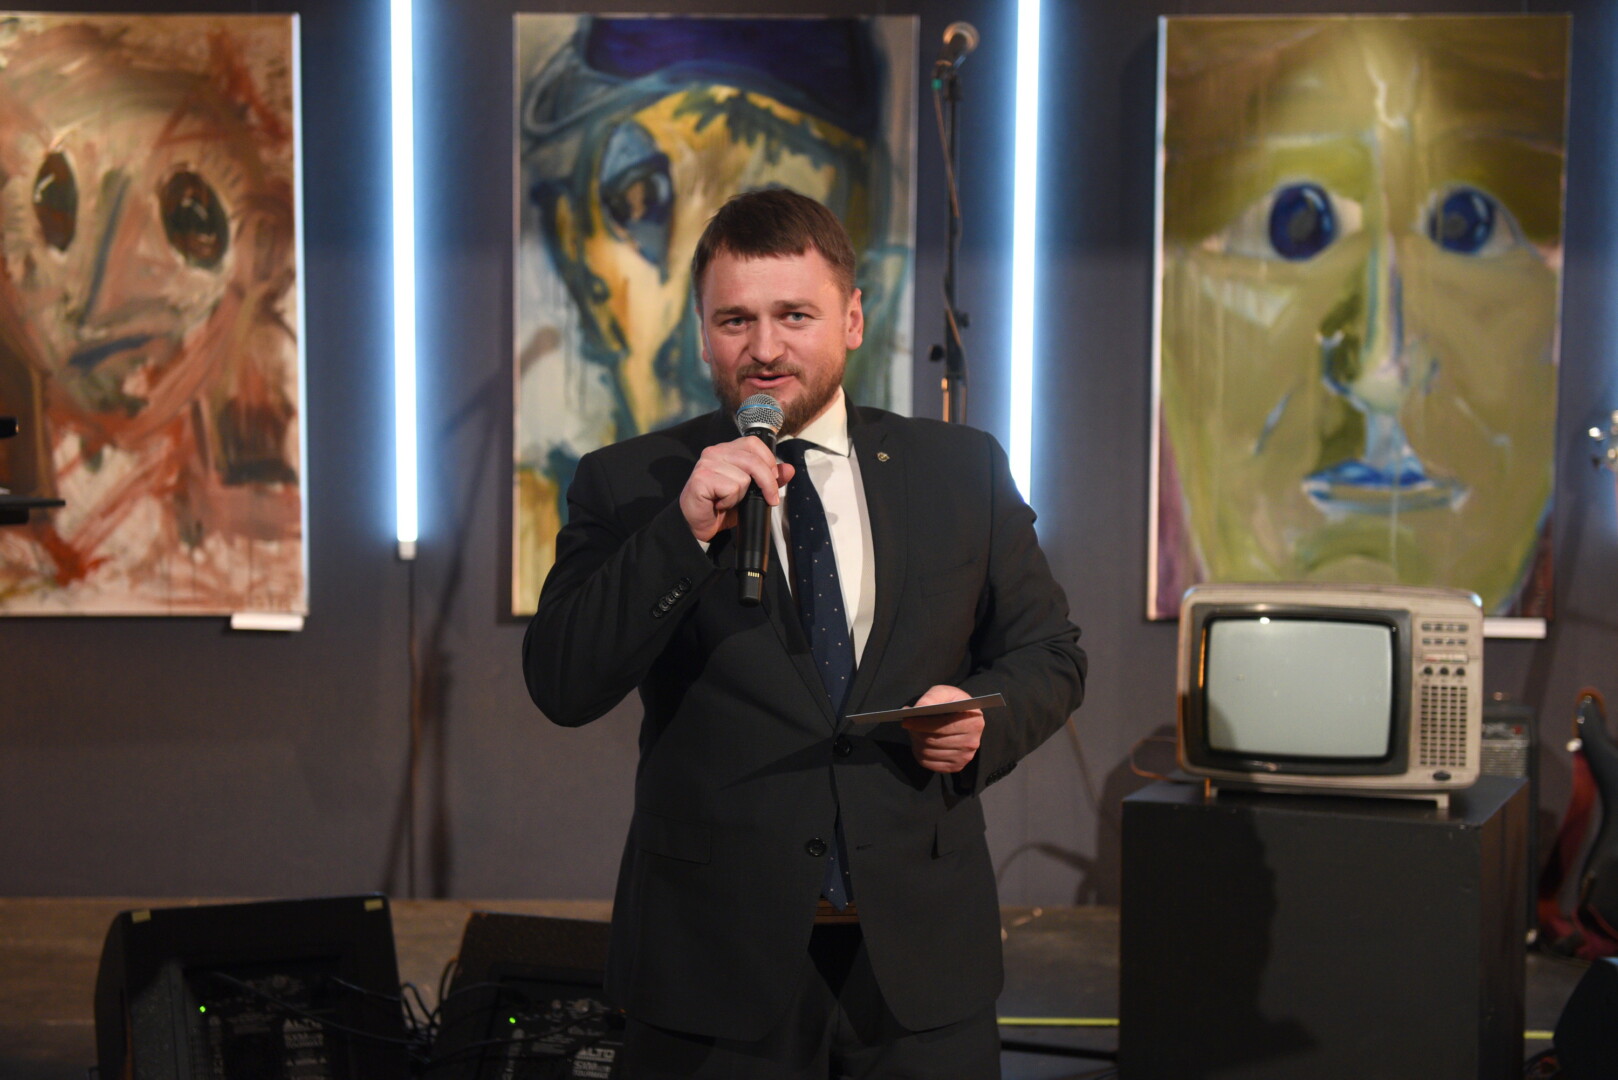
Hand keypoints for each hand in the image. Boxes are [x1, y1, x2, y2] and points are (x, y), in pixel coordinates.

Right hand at [680, 436, 794, 542]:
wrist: (699, 524)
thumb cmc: (721, 506)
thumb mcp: (751, 492)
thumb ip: (770, 479)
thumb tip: (789, 469)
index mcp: (727, 450)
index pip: (753, 443)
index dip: (769, 460)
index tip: (774, 479)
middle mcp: (715, 452)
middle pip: (753, 460)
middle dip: (767, 482)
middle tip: (770, 499)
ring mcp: (706, 464)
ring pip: (743, 477)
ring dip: (741, 495)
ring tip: (729, 500)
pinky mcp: (701, 478)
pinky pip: (731, 488)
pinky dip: (729, 501)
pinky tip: (719, 503)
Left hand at [902, 684, 985, 773]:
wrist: (963, 716)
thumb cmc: (952, 703)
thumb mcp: (944, 692)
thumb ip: (931, 698)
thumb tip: (917, 709)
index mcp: (973, 722)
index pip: (942, 726)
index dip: (921, 723)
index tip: (906, 720)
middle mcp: (971, 743)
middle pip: (934, 741)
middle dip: (916, 732)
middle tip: (907, 725)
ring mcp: (964, 757)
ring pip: (929, 753)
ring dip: (917, 742)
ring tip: (914, 732)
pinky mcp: (956, 767)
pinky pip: (930, 764)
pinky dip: (920, 754)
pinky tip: (920, 743)